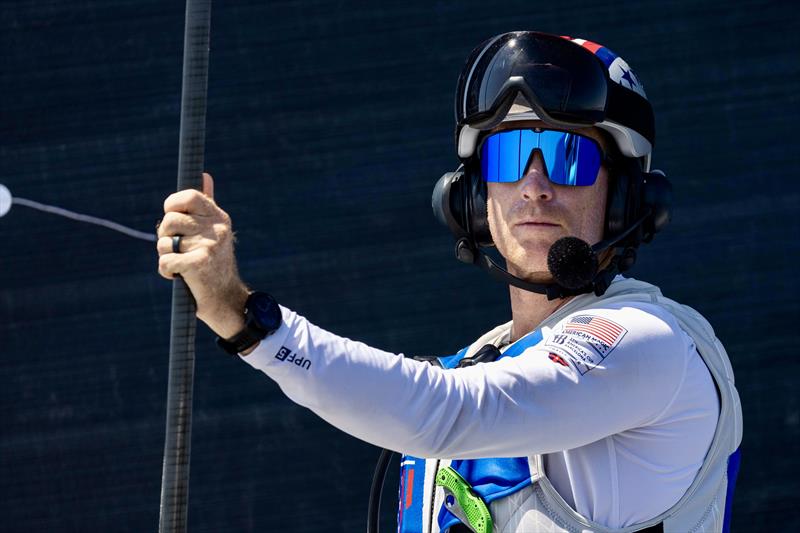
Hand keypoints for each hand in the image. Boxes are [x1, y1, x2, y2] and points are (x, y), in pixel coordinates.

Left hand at [156, 173, 249, 338]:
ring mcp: (210, 246)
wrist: (226, 300)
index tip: (174, 221)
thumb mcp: (213, 231)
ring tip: (180, 264)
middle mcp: (217, 228)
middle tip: (178, 249)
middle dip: (165, 236)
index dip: (173, 206)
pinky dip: (166, 271)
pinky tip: (177, 276)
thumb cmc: (214, 264)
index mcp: (219, 217)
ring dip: (165, 256)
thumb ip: (207, 204)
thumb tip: (204, 175)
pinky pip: (166, 260)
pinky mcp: (200, 264)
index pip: (189, 196)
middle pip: (170, 220)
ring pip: (165, 242)